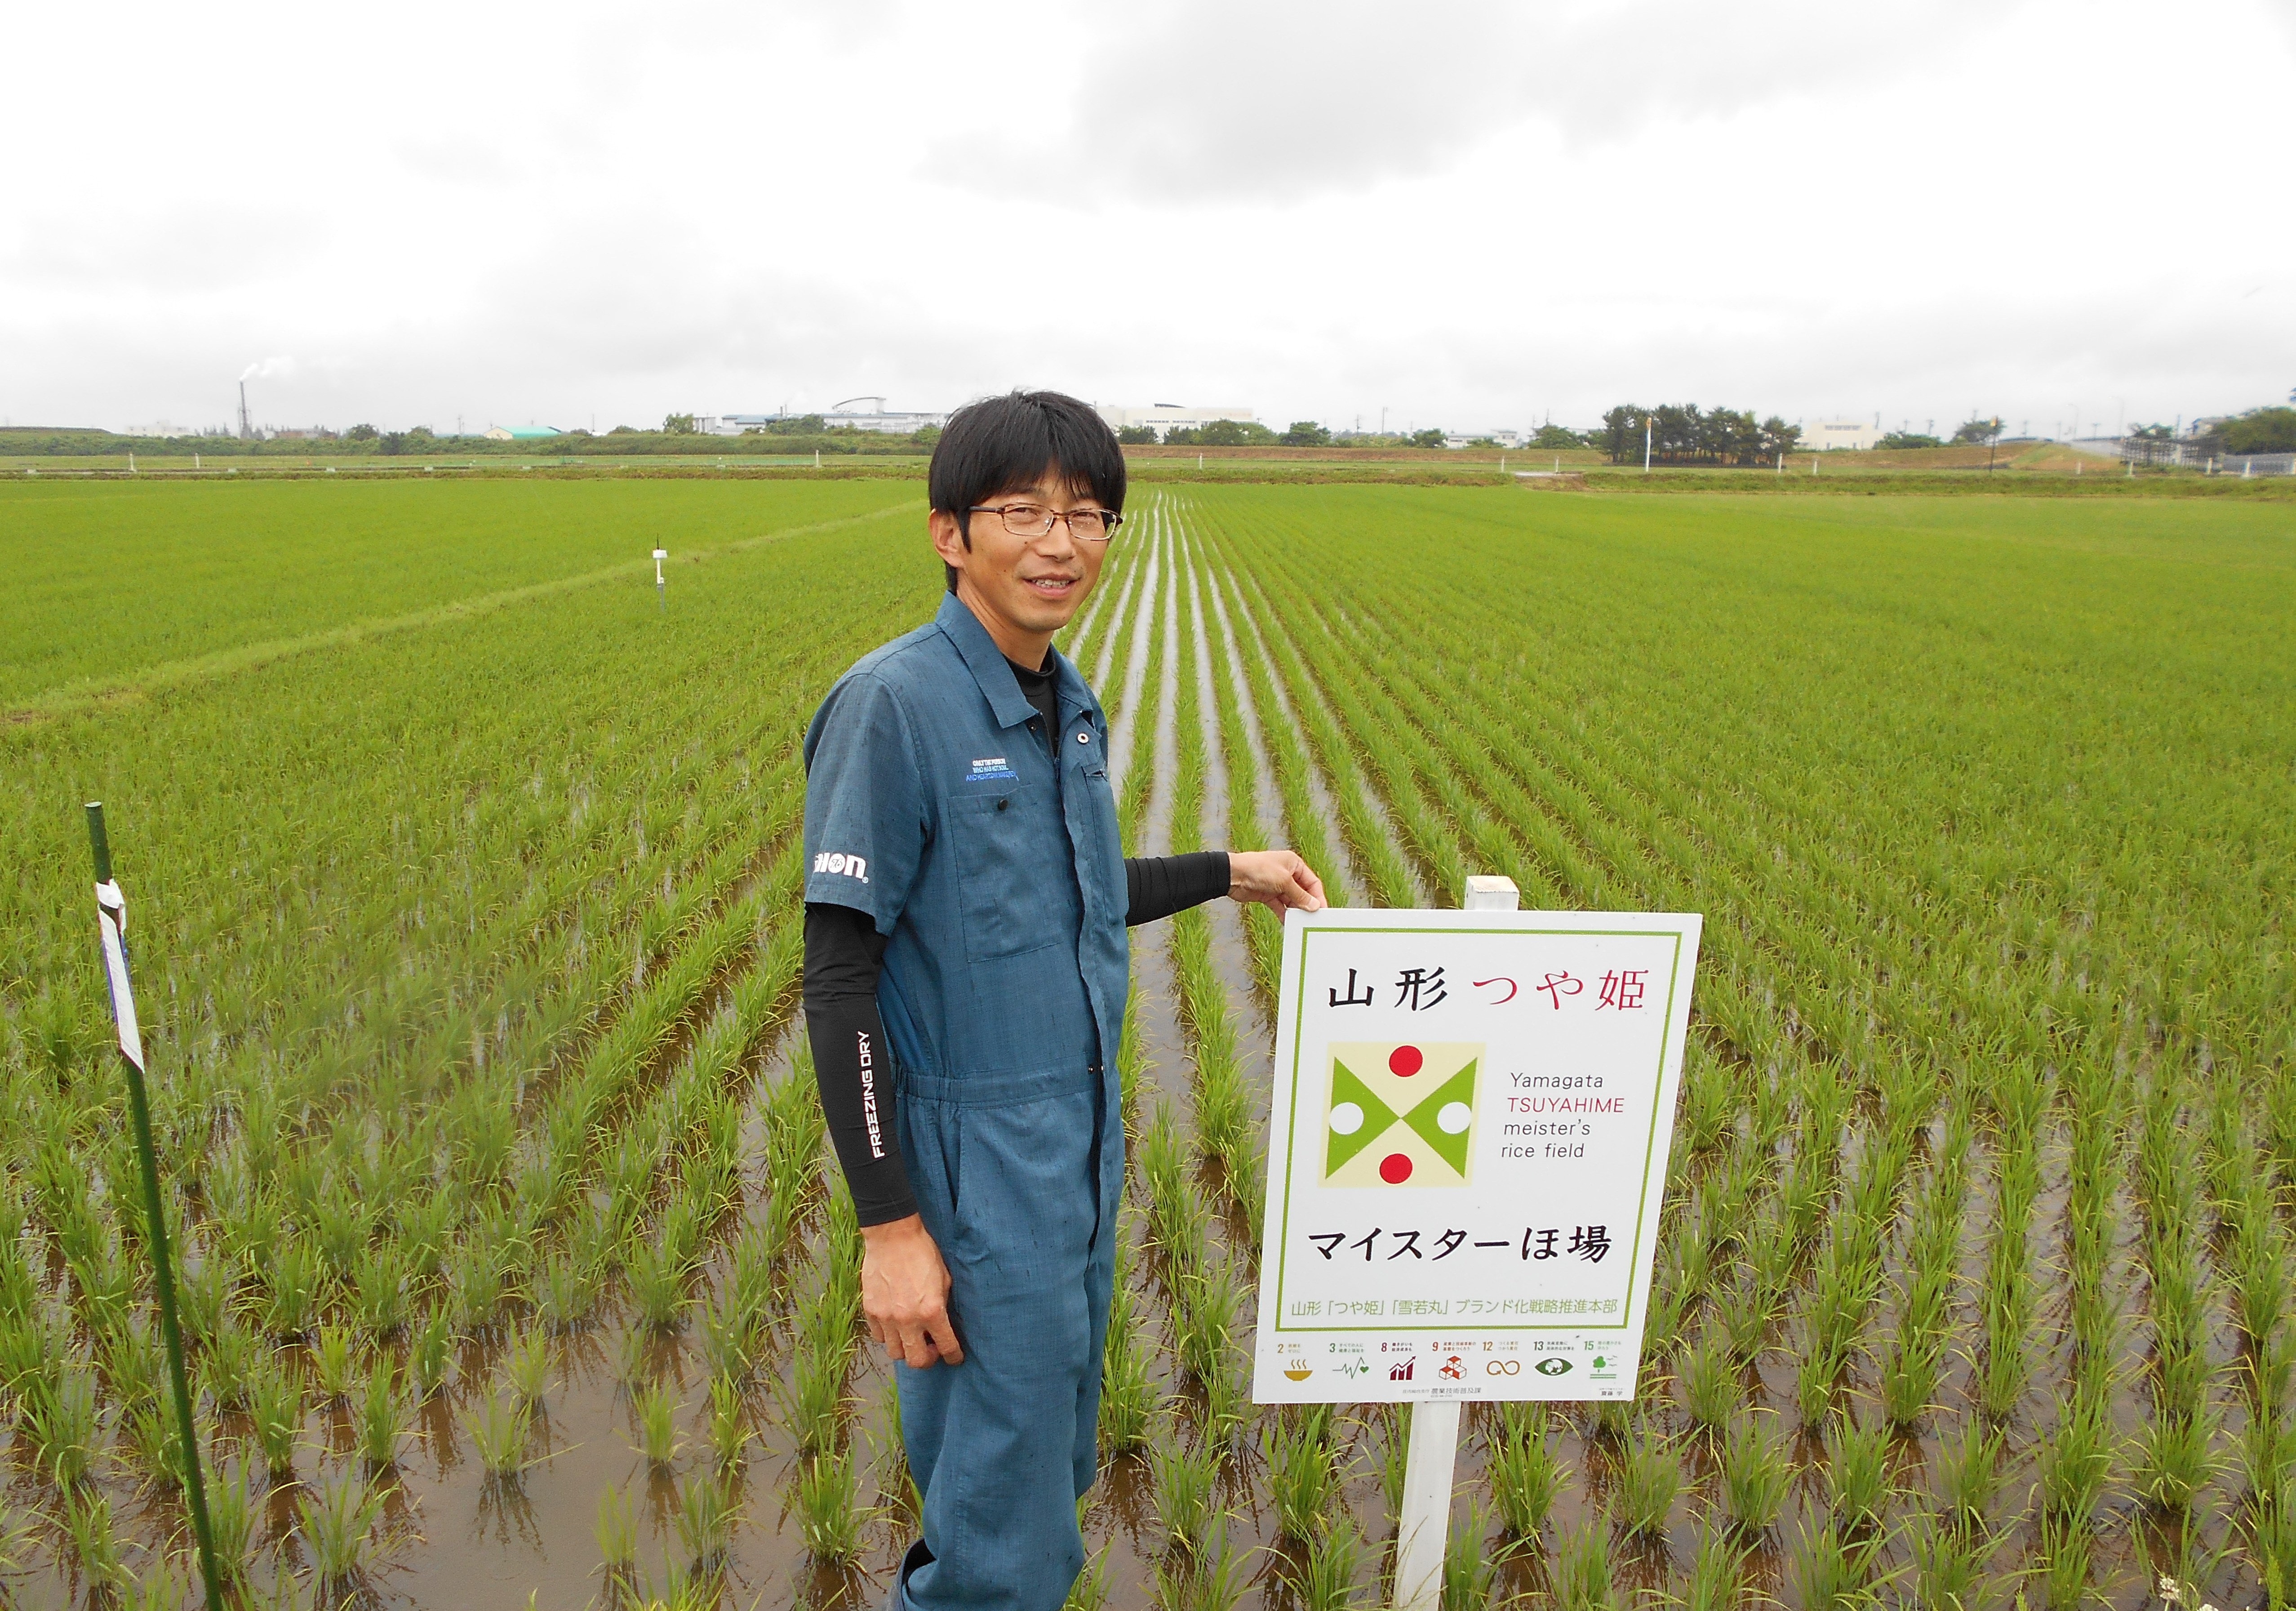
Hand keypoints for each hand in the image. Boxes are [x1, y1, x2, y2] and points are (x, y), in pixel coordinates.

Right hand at [860, 1215, 963, 1367]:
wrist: (893, 1235)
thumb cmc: (923, 1253)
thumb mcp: (944, 1279)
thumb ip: (943, 1305)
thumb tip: (942, 1324)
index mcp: (932, 1311)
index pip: (946, 1347)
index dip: (954, 1356)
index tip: (955, 1358)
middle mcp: (908, 1319)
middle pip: (916, 1361)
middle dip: (928, 1359)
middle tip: (931, 1347)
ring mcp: (886, 1317)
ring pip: (895, 1353)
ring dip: (906, 1348)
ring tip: (912, 1335)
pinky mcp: (870, 1310)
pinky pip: (879, 1337)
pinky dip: (889, 1336)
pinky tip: (895, 1324)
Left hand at [1228, 849, 1326, 915]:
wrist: (1232, 875)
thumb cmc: (1258, 869)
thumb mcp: (1284, 882)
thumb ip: (1300, 895)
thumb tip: (1314, 906)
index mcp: (1294, 864)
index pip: (1312, 882)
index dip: (1318, 896)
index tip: (1322, 910)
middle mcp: (1287, 873)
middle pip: (1303, 892)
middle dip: (1307, 905)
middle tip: (1313, 919)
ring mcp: (1277, 885)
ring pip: (1291, 900)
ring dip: (1296, 911)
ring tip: (1301, 922)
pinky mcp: (1267, 895)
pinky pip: (1280, 906)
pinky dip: (1284, 914)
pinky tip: (1288, 923)